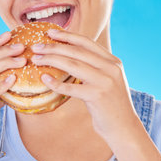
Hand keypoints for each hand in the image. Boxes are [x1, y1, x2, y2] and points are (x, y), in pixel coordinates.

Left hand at [31, 29, 138, 145]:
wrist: (124, 128)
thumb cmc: (110, 104)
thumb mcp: (107, 80)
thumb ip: (94, 67)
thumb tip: (69, 55)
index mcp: (112, 61)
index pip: (86, 42)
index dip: (67, 35)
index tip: (50, 32)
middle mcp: (111, 68)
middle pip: (77, 52)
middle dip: (54, 47)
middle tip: (36, 47)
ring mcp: (105, 81)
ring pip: (73, 65)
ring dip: (51, 60)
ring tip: (36, 59)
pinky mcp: (98, 96)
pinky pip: (71, 88)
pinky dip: (56, 83)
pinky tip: (44, 79)